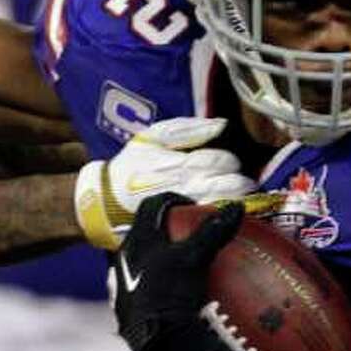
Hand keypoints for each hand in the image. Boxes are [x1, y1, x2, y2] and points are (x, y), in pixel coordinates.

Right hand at [74, 117, 254, 248]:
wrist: (105, 200)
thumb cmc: (131, 164)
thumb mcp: (152, 136)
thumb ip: (186, 129)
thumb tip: (220, 124)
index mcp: (178, 163)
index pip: (216, 160)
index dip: (229, 161)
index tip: (232, 162)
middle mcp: (183, 187)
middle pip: (223, 185)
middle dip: (239, 183)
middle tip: (245, 182)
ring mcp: (181, 209)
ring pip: (219, 205)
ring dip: (236, 202)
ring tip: (243, 198)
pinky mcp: (177, 226)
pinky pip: (206, 224)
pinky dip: (221, 219)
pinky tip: (228, 216)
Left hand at [111, 193, 242, 350]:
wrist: (158, 341)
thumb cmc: (172, 293)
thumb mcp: (195, 258)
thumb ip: (213, 231)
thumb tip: (236, 207)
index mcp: (137, 240)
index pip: (152, 206)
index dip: (173, 200)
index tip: (192, 208)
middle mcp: (123, 258)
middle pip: (144, 232)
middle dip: (165, 229)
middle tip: (187, 233)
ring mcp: (122, 284)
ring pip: (140, 259)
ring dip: (159, 256)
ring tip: (182, 263)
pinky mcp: (126, 306)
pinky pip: (141, 285)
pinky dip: (157, 282)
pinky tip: (174, 292)